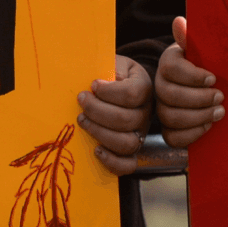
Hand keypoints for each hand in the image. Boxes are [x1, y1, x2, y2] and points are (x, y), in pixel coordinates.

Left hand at [76, 55, 151, 176]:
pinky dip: (111, 161)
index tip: (93, 84)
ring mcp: (141, 133)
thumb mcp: (113, 62)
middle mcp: (146, 112)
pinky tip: (96, 150)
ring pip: (127, 143)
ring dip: (99, 133)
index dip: (109, 91)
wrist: (118, 85)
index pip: (132, 94)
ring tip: (82, 120)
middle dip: (97, 111)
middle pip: (127, 119)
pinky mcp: (132, 150)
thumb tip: (104, 78)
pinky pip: (128, 164)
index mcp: (144, 87)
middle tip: (81, 100)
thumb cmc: (111, 73)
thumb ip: (110, 66)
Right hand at [155, 16, 223, 147]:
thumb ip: (193, 39)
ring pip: (170, 117)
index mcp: (169, 63)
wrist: (214, 89)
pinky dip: (192, 134)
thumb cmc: (210, 66)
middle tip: (221, 97)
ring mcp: (162, 108)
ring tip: (220, 112)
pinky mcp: (169, 129)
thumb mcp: (205, 51)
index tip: (213, 78)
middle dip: (198, 98)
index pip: (171, 68)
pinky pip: (172, 137)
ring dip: (198, 116)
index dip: (192, 76)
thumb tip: (179, 21)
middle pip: (169, 95)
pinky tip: (209, 126)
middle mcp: (160, 85)